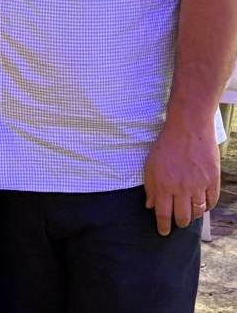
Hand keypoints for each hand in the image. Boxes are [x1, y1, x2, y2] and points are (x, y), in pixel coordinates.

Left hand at [144, 121, 219, 235]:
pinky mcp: (213, 181)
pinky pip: (211, 202)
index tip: (163, 232)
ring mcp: (199, 185)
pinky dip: (206, 206)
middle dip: (179, 223)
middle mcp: (182, 188)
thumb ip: (150, 187)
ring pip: (198, 212)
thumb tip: (150, 206)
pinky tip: (201, 204)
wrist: (188, 130)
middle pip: (183, 217)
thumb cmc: (166, 147)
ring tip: (189, 214)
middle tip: (178, 223)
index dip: (163, 226)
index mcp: (164, 185)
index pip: (163, 214)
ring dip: (193, 216)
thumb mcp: (150, 165)